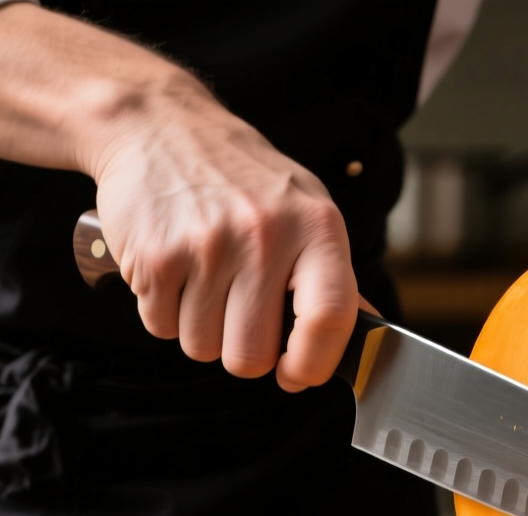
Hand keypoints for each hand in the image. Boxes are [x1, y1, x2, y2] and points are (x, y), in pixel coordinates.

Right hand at [0, 3, 356, 390]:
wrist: (161, 126)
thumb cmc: (243, 179)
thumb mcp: (307, 210)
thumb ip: (334, 276)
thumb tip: (370, 337)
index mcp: (317, 227)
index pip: (330, 318)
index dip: (314, 364)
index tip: (298, 375)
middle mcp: (266, 236)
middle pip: (251, 355)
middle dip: (243, 353)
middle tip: (240, 320)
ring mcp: (208, 246)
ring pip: (202, 348)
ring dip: (201, 330)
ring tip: (206, 282)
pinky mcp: (157, 256)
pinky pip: (161, 327)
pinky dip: (165, 312)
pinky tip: (177, 271)